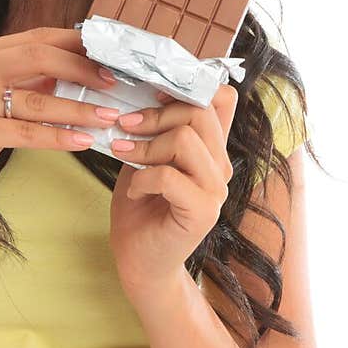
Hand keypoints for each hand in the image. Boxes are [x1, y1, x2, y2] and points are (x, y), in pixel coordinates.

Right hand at [0, 27, 117, 224]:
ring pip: (36, 100)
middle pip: (37, 56)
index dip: (74, 45)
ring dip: (79, 109)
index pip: (34, 38)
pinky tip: (83, 141)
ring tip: (108, 117)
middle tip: (113, 83)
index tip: (106, 57)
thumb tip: (79, 70)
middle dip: (82, 68)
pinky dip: (59, 137)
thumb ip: (27, 82)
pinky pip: (27, 133)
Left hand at [108, 82, 238, 295]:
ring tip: (125, 157)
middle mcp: (220, 165)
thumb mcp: (144, 157)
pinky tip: (134, 191)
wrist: (139, 262)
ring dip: (145, 146)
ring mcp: (216, 189)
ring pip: (185, 139)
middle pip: (199, 111)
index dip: (189, 85)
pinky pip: (169, 175)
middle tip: (124, 128)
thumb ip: (153, 129)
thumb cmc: (140, 208)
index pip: (222, 97)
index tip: (153, 95)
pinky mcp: (202, 212)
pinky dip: (142, 177)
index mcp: (211, 148)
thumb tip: (139, 91)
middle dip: (155, 114)